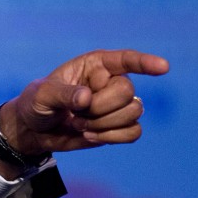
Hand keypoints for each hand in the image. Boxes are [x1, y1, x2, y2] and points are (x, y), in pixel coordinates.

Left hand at [0, 49, 168, 176]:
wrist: (34, 130)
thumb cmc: (36, 104)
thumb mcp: (41, 95)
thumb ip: (62, 94)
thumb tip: (86, 98)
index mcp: (95, 65)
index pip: (126, 60)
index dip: (145, 63)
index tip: (162, 68)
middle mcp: (111, 81)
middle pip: (127, 92)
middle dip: (99, 108)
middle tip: (76, 113)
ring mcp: (117, 104)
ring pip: (134, 113)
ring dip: (103, 124)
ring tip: (79, 123)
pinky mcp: (118, 125)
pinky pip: (133, 132)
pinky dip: (112, 137)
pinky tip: (90, 136)